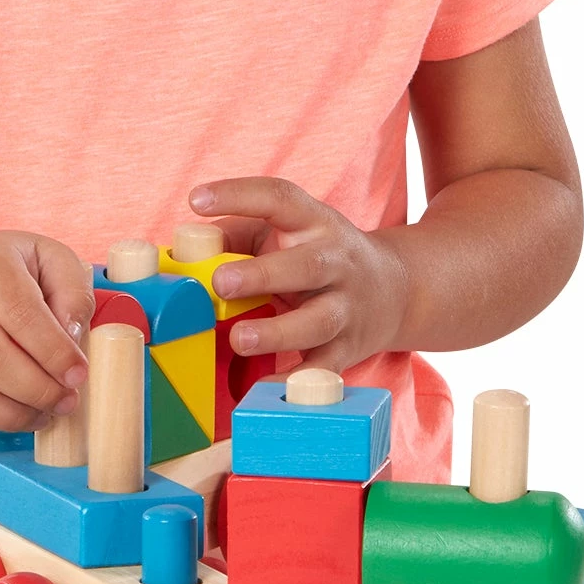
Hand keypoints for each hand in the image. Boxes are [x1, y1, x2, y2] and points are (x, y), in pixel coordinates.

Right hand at [0, 227, 96, 432]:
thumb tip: (74, 336)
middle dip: (39, 392)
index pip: (22, 315)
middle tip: (65, 402)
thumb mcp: (44, 257)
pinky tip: (2, 411)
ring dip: (12, 416)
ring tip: (40, 414)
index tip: (78, 376)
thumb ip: (72, 289)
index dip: (55, 353)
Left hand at [188, 178, 411, 372]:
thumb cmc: (316, 254)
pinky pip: (324, 368)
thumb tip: (187, 249)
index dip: (238, 195)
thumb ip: (237, 235)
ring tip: (240, 338)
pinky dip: (298, 383)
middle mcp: (336, 261)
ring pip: (318, 321)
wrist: (395, 290)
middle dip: (262, 275)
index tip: (197, 199)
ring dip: (278, 332)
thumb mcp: (286, 231)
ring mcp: (346, 307)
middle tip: (221, 283)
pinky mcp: (349, 349)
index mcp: (314, 222)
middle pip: (306, 265)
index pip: (279, 198)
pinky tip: (266, 389)